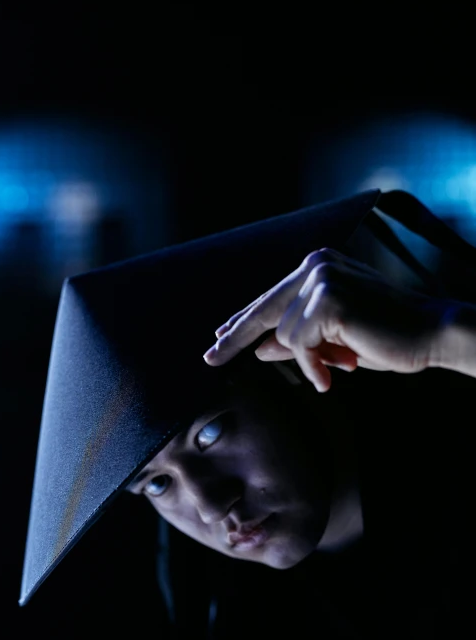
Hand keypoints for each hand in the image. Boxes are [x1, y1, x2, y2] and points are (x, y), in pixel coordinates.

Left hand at [203, 248, 449, 392]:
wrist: (431, 334)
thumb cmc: (386, 337)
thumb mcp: (332, 341)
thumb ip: (297, 339)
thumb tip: (259, 348)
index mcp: (318, 267)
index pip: (272, 298)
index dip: (244, 320)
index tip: (219, 337)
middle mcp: (316, 265)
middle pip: (264, 309)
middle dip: (236, 337)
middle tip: (209, 359)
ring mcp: (321, 279)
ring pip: (285, 334)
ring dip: (309, 360)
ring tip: (338, 366)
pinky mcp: (328, 299)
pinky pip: (300, 345)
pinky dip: (313, 366)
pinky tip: (331, 375)